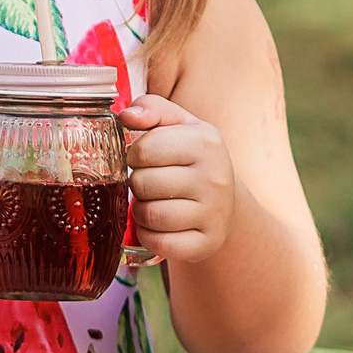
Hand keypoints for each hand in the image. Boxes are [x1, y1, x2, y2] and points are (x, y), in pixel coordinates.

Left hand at [120, 94, 241, 265]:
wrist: (226, 199)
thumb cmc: (191, 157)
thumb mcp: (177, 124)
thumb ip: (151, 108)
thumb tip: (126, 116)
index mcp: (207, 142)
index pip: (143, 150)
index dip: (133, 155)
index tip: (143, 158)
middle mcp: (216, 178)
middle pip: (143, 184)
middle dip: (137, 184)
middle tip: (150, 182)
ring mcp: (215, 214)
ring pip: (149, 215)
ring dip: (140, 210)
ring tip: (152, 202)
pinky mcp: (208, 243)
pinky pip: (159, 243)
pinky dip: (149, 236)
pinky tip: (158, 225)